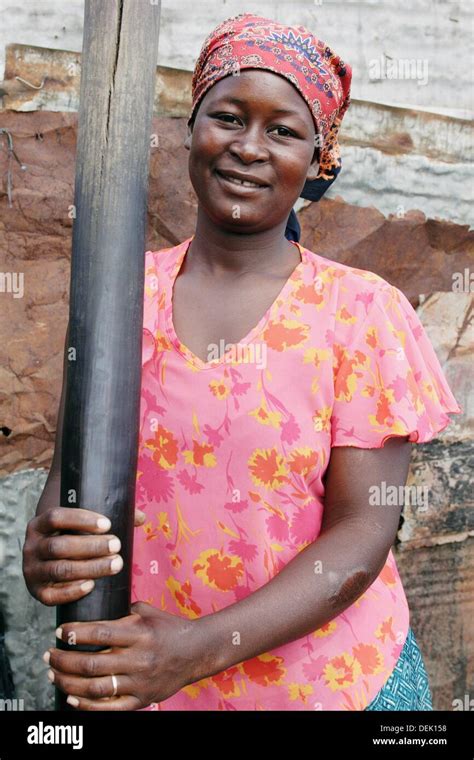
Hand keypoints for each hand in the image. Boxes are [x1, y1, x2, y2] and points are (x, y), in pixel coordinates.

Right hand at [22, 506, 145, 605]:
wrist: (51, 560)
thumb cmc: (73, 537)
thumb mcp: (83, 525)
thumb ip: (109, 518)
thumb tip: (140, 518)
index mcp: (39, 524)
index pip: (56, 517)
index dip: (81, 520)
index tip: (108, 524)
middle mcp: (31, 547)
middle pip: (59, 546)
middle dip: (91, 546)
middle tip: (117, 546)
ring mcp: (32, 570)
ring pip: (59, 570)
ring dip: (89, 568)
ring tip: (116, 564)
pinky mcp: (37, 591)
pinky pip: (51, 596)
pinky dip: (71, 592)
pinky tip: (92, 586)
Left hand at [44, 602, 204, 709]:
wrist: (197, 651)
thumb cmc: (168, 628)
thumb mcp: (147, 611)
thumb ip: (121, 612)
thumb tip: (93, 608)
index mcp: (139, 633)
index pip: (99, 633)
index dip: (75, 633)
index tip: (59, 632)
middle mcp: (139, 658)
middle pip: (91, 663)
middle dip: (64, 659)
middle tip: (49, 654)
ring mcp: (139, 682)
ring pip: (95, 688)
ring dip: (68, 682)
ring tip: (54, 674)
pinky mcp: (141, 700)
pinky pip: (108, 708)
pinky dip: (86, 705)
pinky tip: (71, 697)